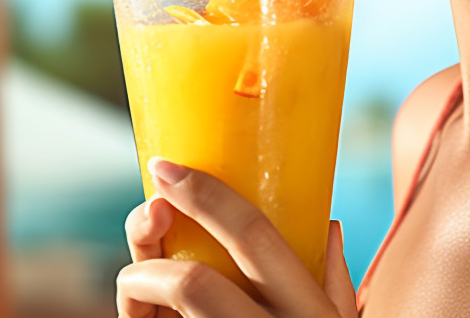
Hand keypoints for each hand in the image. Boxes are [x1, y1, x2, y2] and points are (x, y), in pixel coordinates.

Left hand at [118, 157, 358, 317]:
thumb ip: (334, 285)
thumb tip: (326, 225)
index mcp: (309, 312)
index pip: (254, 234)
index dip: (202, 193)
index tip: (163, 166)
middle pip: (190, 280)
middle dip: (148, 251)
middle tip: (145, 230)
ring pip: (161, 314)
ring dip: (136, 290)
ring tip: (141, 288)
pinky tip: (148, 316)